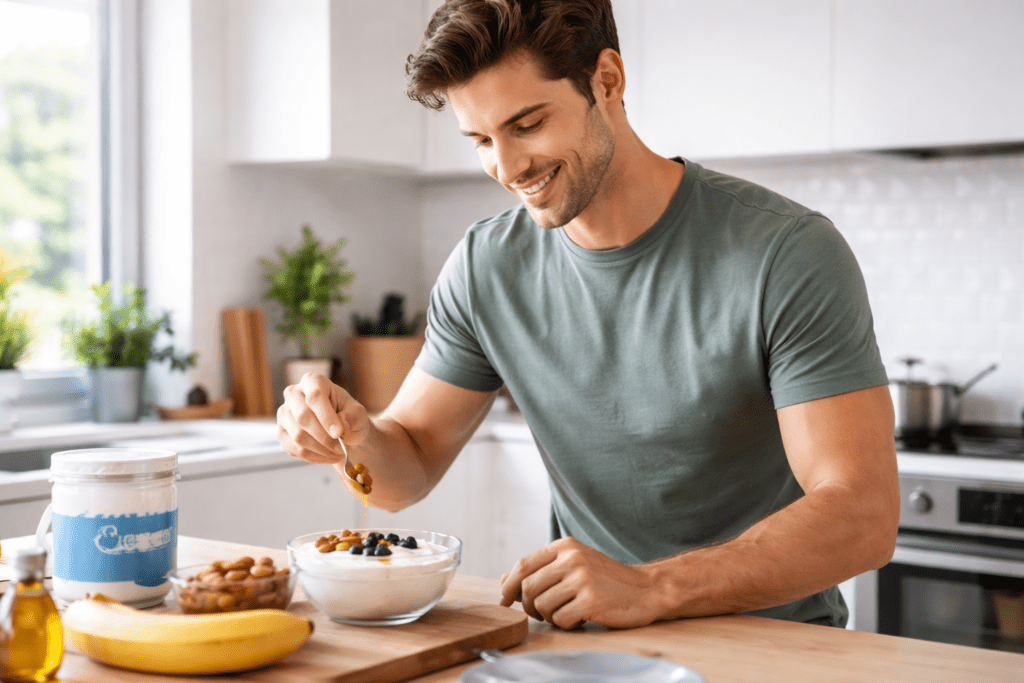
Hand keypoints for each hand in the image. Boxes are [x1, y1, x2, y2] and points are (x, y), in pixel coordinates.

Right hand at [277, 373, 367, 463]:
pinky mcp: (282, 433)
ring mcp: (284, 414)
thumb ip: (353, 417)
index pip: (315, 396)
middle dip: (325, 437)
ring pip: (298, 436)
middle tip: (341, 447)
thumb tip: (342, 426)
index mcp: (312, 381)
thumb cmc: (349, 416)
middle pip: (303, 417)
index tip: (339, 433)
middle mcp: (293, 394)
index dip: (327, 417)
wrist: (340, 430)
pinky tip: (328, 455)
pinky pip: (295, 449)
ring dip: (321, 449)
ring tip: (338, 452)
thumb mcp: (358, 414)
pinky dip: (315, 457)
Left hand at [499, 537, 660, 628]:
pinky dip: (565, 624)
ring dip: (548, 616)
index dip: (509, 585)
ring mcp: (582, 579)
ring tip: (564, 613)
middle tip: (537, 613)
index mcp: (565, 546)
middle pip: (528, 587)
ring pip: (542, 605)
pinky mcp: (591, 600)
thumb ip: (540, 570)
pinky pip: (560, 619)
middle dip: (527, 605)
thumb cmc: (606, 579)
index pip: (523, 564)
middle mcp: (572, 558)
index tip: (504, 599)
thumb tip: (504, 580)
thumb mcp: (573, 565)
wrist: (646, 589)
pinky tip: (578, 618)